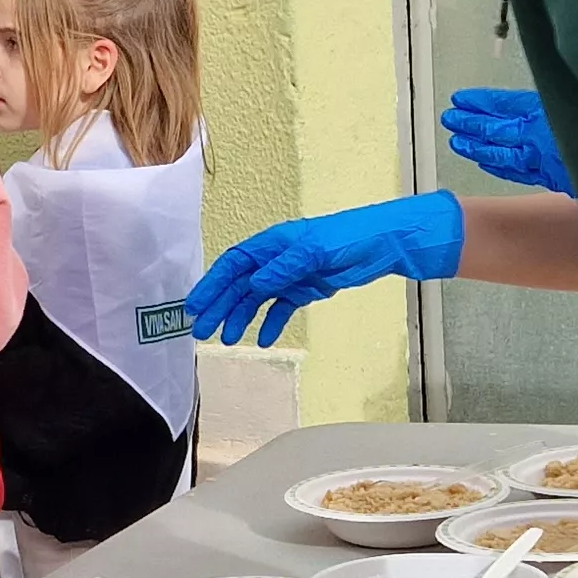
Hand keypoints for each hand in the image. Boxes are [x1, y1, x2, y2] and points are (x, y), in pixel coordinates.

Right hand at [185, 189, 463, 345]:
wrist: (382, 244)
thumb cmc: (349, 237)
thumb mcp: (314, 251)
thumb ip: (284, 268)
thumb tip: (253, 284)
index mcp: (271, 245)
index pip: (232, 265)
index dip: (211, 285)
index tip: (195, 306)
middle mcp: (275, 260)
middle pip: (239, 285)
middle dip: (219, 308)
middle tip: (202, 332)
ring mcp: (289, 276)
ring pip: (256, 300)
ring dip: (240, 319)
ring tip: (227, 340)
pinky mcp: (305, 289)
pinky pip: (281, 309)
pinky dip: (271, 323)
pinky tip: (263, 340)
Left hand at [440, 87, 575, 193]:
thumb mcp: (576, 100)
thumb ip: (553, 98)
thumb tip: (535, 97)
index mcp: (542, 110)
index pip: (503, 104)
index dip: (481, 102)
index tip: (461, 98)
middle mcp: (535, 134)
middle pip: (494, 127)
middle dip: (470, 122)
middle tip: (449, 118)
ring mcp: (539, 157)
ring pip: (498, 151)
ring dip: (476, 145)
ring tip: (455, 139)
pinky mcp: (547, 175)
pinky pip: (514, 169)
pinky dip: (497, 164)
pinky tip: (483, 161)